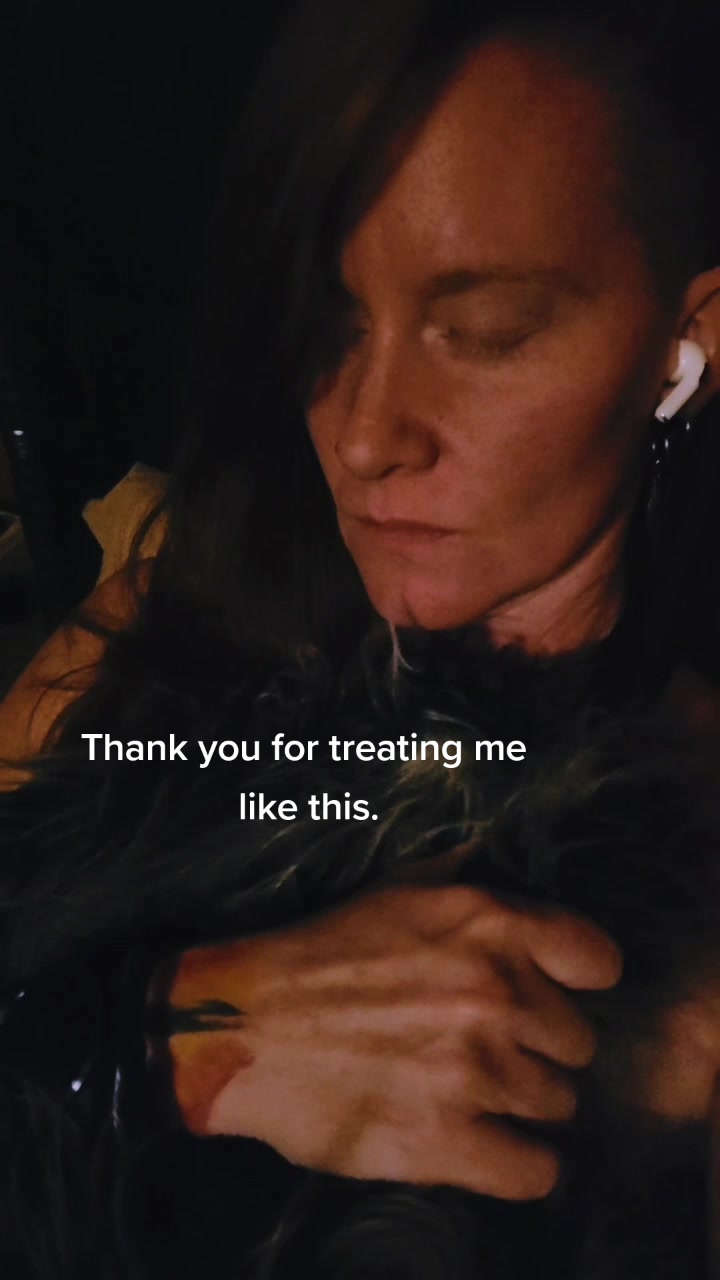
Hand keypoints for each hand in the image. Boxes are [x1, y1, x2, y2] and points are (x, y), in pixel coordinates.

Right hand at [165, 884, 621, 1199]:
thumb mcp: (402, 890)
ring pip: (558, 1104)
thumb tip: (510, 867)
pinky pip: (536, 1169)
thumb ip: (470, 883)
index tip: (554, 992)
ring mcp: (475, 1070)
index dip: (578, 981)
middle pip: (578, 1041)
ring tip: (474, 1092)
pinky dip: (520, 1163)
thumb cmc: (320, 953)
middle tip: (490, 1046)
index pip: (599, 960)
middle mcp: (495, 993)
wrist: (242, 1025)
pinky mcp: (447, 1141)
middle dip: (540, 1046)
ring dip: (524, 1102)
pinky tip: (489, 1145)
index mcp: (488, 923)